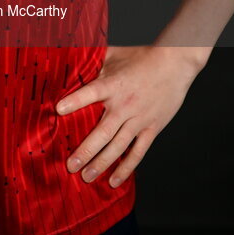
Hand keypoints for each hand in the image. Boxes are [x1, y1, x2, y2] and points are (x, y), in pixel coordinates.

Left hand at [55, 45, 202, 187]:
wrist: (175, 64)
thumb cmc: (143, 57)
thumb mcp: (115, 54)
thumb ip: (94, 60)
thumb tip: (72, 57)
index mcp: (114, 84)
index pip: (91, 92)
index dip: (75, 100)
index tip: (58, 109)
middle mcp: (125, 104)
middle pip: (103, 131)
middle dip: (85, 150)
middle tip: (70, 166)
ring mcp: (139, 119)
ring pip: (118, 146)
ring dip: (102, 163)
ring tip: (87, 177)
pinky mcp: (151, 128)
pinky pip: (138, 152)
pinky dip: (126, 167)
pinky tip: (114, 180)